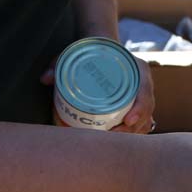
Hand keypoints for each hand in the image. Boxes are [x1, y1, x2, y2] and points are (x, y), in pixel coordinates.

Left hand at [41, 54, 155, 133]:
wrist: (104, 47)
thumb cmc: (91, 51)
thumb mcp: (75, 53)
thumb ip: (59, 64)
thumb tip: (45, 79)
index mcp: (137, 68)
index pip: (145, 90)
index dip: (140, 108)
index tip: (127, 121)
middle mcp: (143, 82)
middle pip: (146, 110)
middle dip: (132, 127)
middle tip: (112, 136)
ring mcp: (142, 95)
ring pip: (146, 119)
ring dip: (133, 134)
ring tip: (113, 143)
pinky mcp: (138, 105)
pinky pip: (143, 123)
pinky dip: (134, 134)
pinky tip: (122, 144)